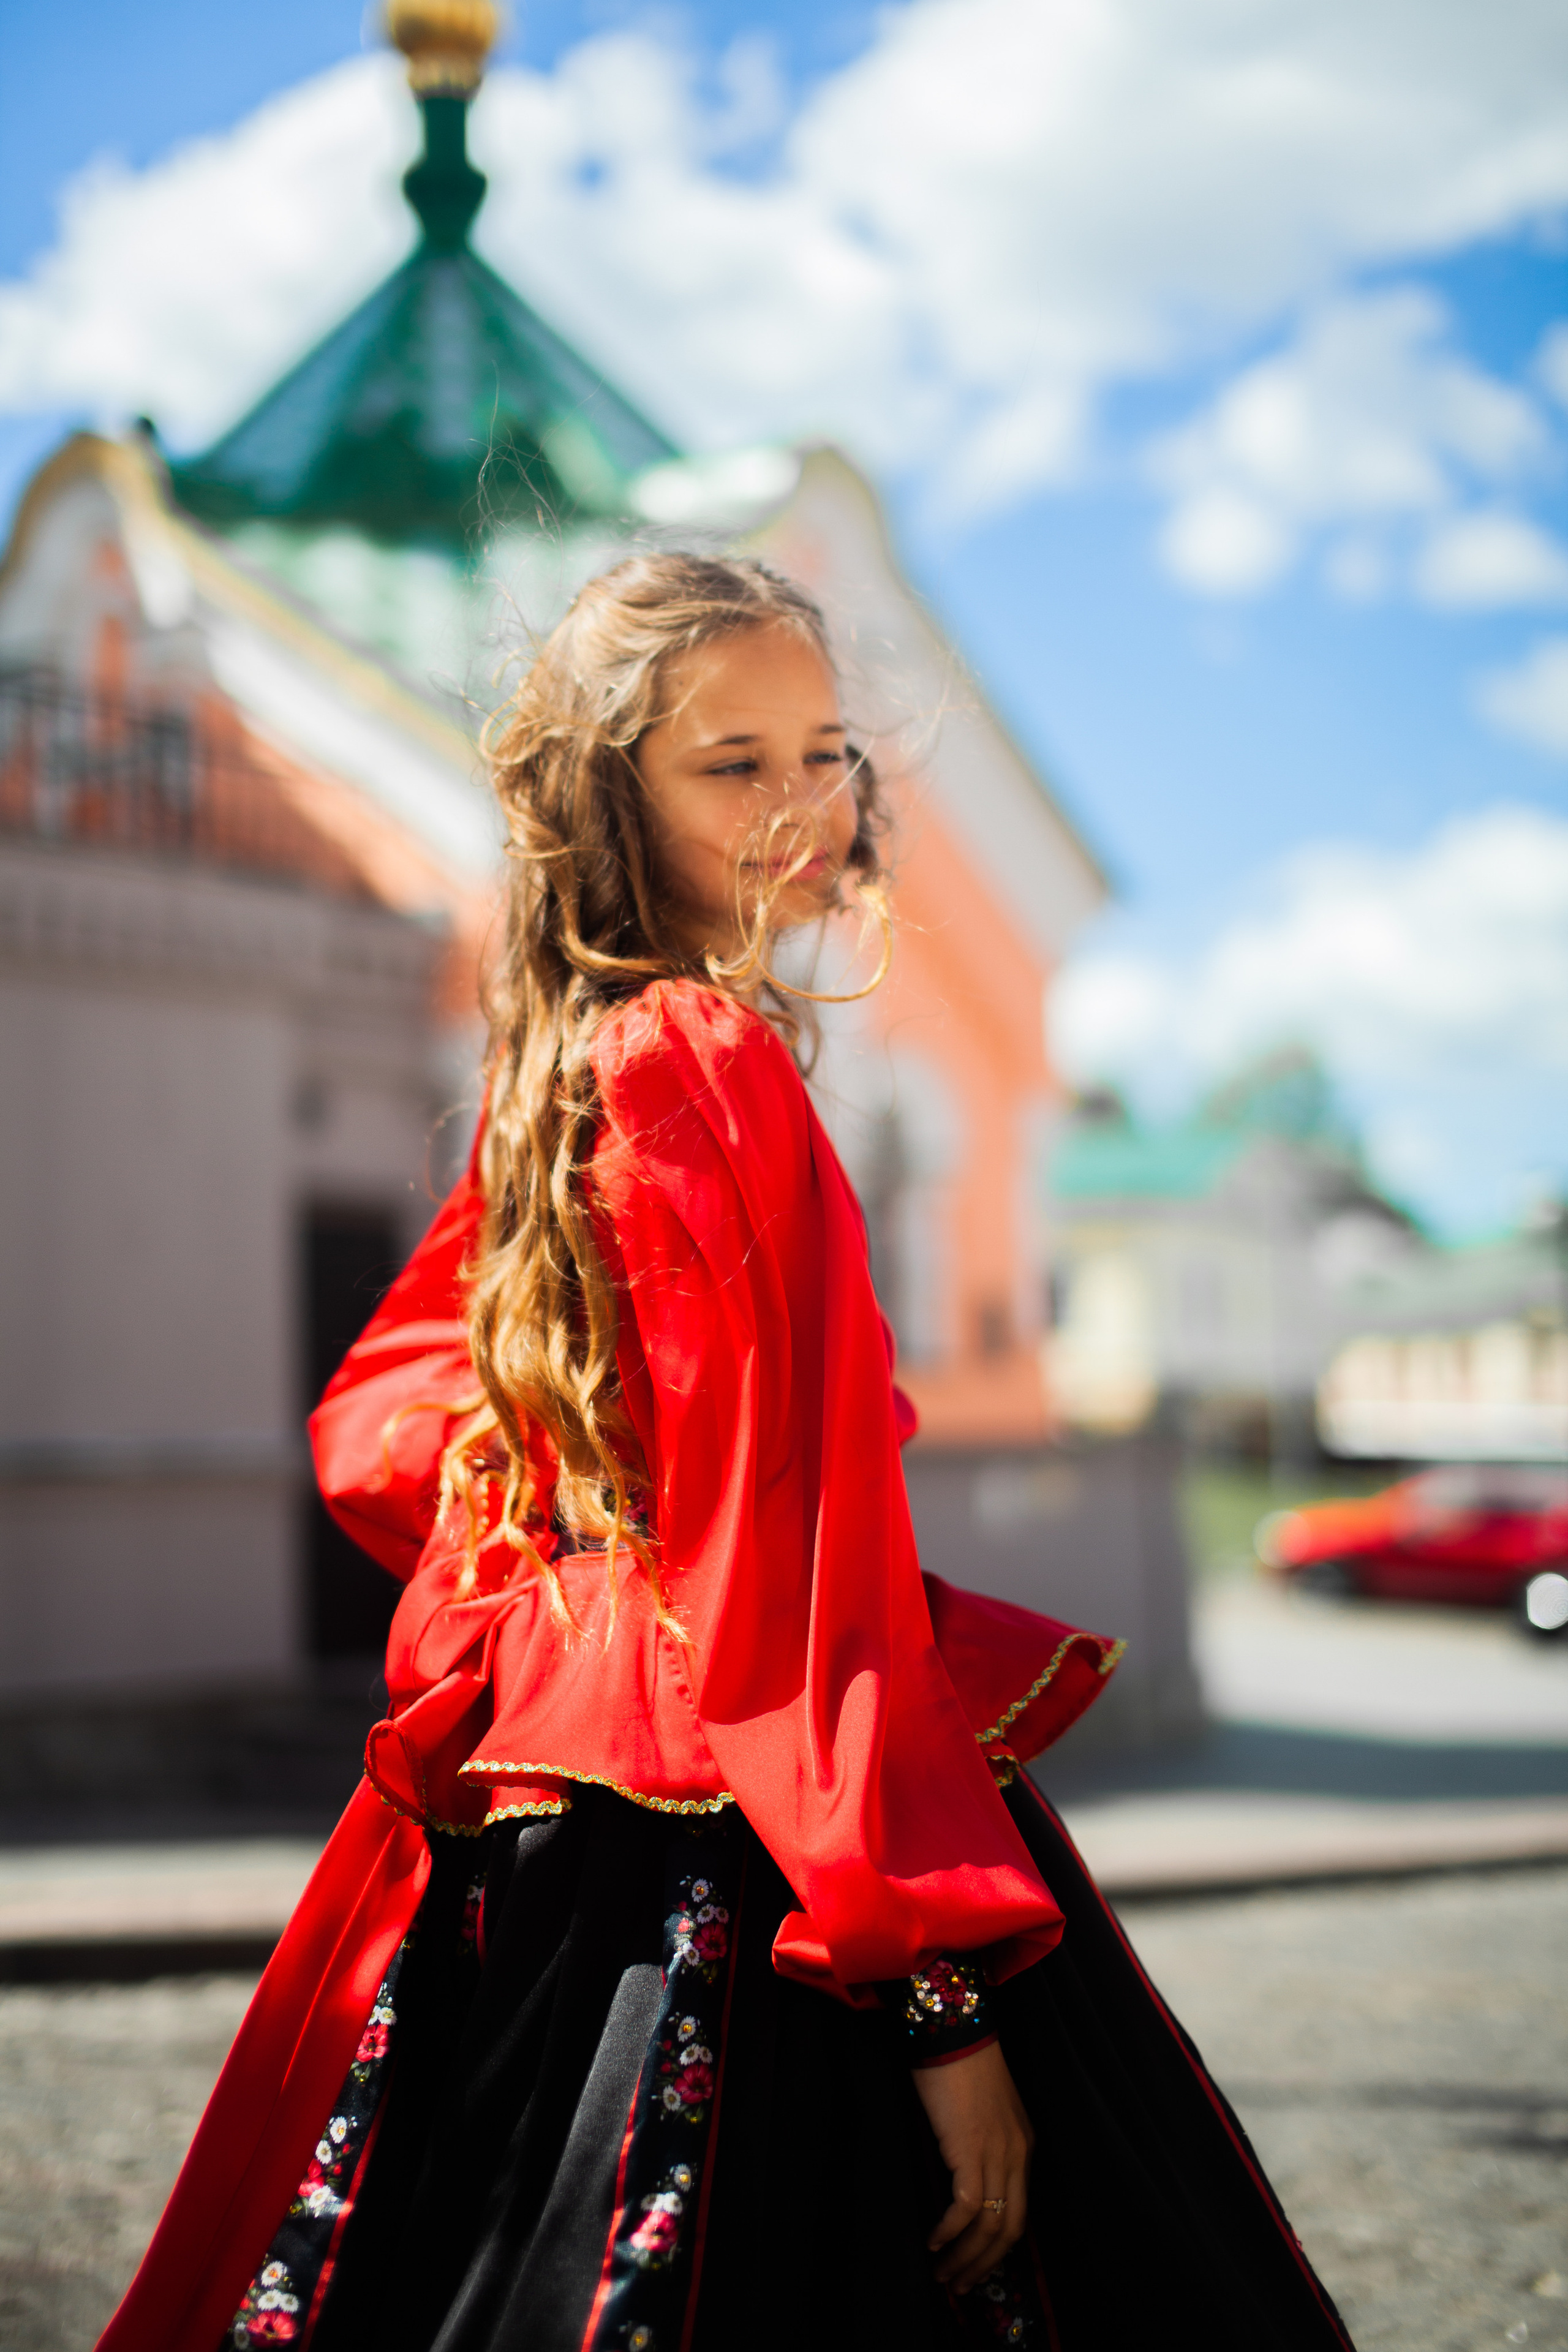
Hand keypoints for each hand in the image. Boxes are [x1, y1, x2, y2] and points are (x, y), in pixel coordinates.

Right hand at [912, 2039, 1033, 2293]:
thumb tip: (960, 2186)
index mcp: (1023, 2146)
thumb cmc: (960, 2067)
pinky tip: (933, 2241)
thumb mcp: (981, 2113)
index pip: (1018, 2212)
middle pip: (1010, 2230)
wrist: (953, 2031)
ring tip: (942, 2274)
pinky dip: (949, 2232)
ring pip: (989, 2227)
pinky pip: (965, 2207)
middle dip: (985, 2265)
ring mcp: (997, 2153)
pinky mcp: (970, 2150)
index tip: (975, 2265)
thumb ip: (981, 2146)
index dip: (997, 2247)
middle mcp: (1017, 2154)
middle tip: (959, 2285)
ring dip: (965, 2258)